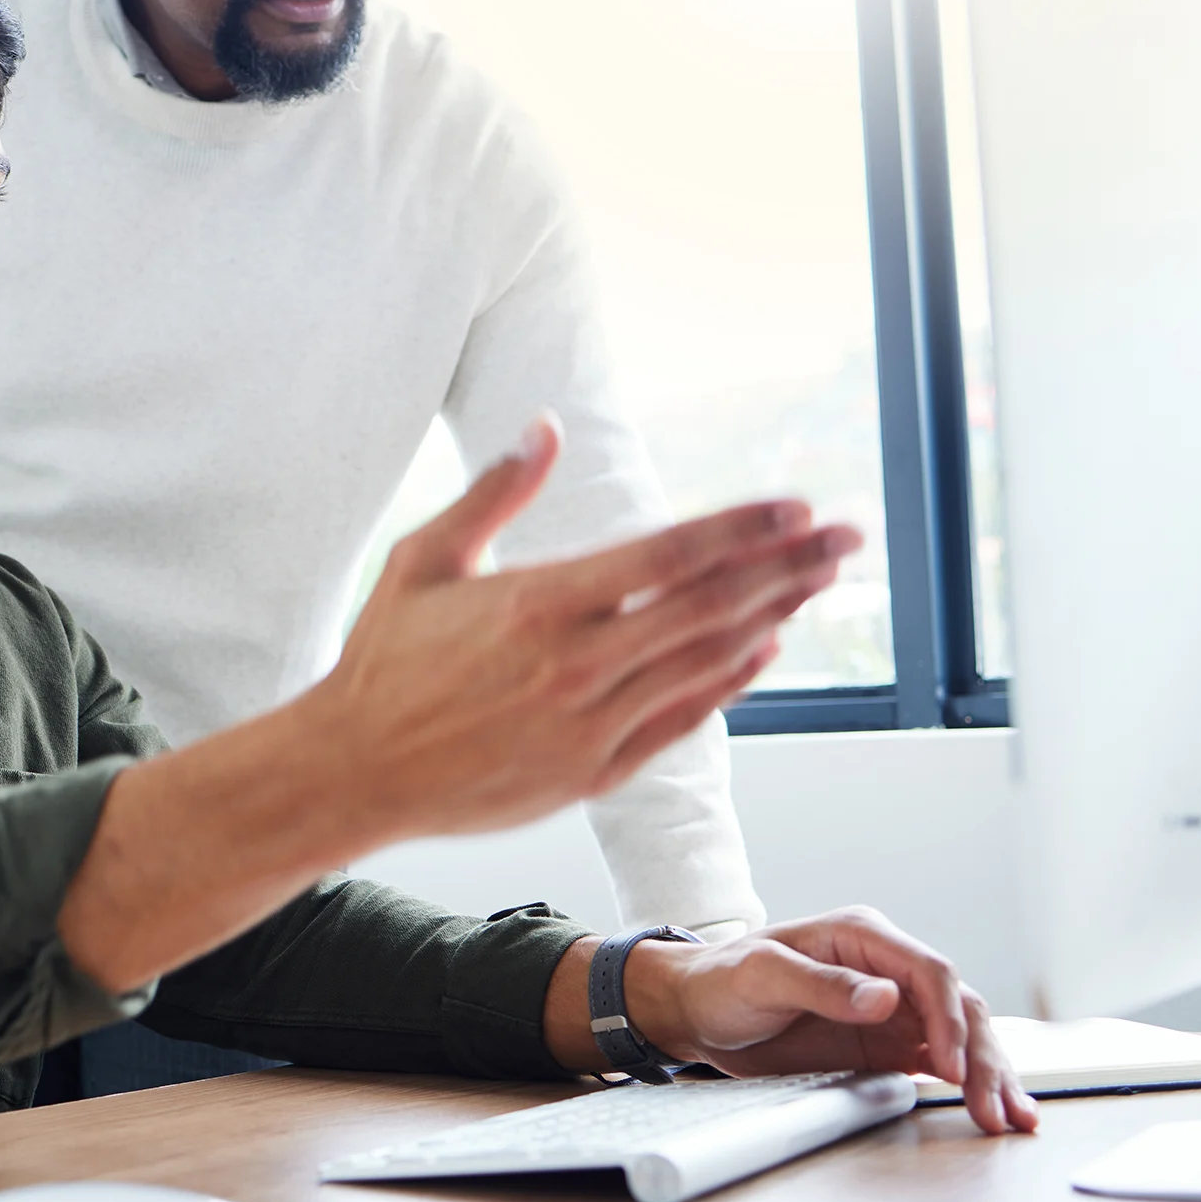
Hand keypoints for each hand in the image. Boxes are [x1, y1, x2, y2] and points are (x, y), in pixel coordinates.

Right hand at [309, 414, 860, 838]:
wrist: (354, 770)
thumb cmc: (381, 663)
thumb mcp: (424, 561)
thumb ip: (492, 492)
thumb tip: (545, 428)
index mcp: (537, 604)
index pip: (668, 556)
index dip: (742, 528)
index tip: (794, 506)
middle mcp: (575, 665)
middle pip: (710, 606)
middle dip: (788, 565)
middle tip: (846, 537)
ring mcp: (589, 724)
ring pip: (706, 662)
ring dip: (772, 617)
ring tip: (820, 583)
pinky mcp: (591, 773)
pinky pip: (680, 721)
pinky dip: (728, 684)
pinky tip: (761, 650)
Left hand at [622, 908, 1038, 1134]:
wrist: (696, 1010)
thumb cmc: (721, 980)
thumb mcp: (761, 977)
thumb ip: (823, 984)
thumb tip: (887, 997)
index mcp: (862, 937)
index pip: (929, 972)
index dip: (948, 1018)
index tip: (950, 1064)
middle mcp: (887, 969)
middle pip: (958, 1006)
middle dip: (983, 1056)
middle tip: (994, 1107)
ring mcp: (892, 1007)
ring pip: (962, 1035)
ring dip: (992, 1073)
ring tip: (1013, 1118)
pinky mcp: (887, 1041)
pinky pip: (942, 1059)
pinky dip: (971, 1083)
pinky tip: (993, 1107)